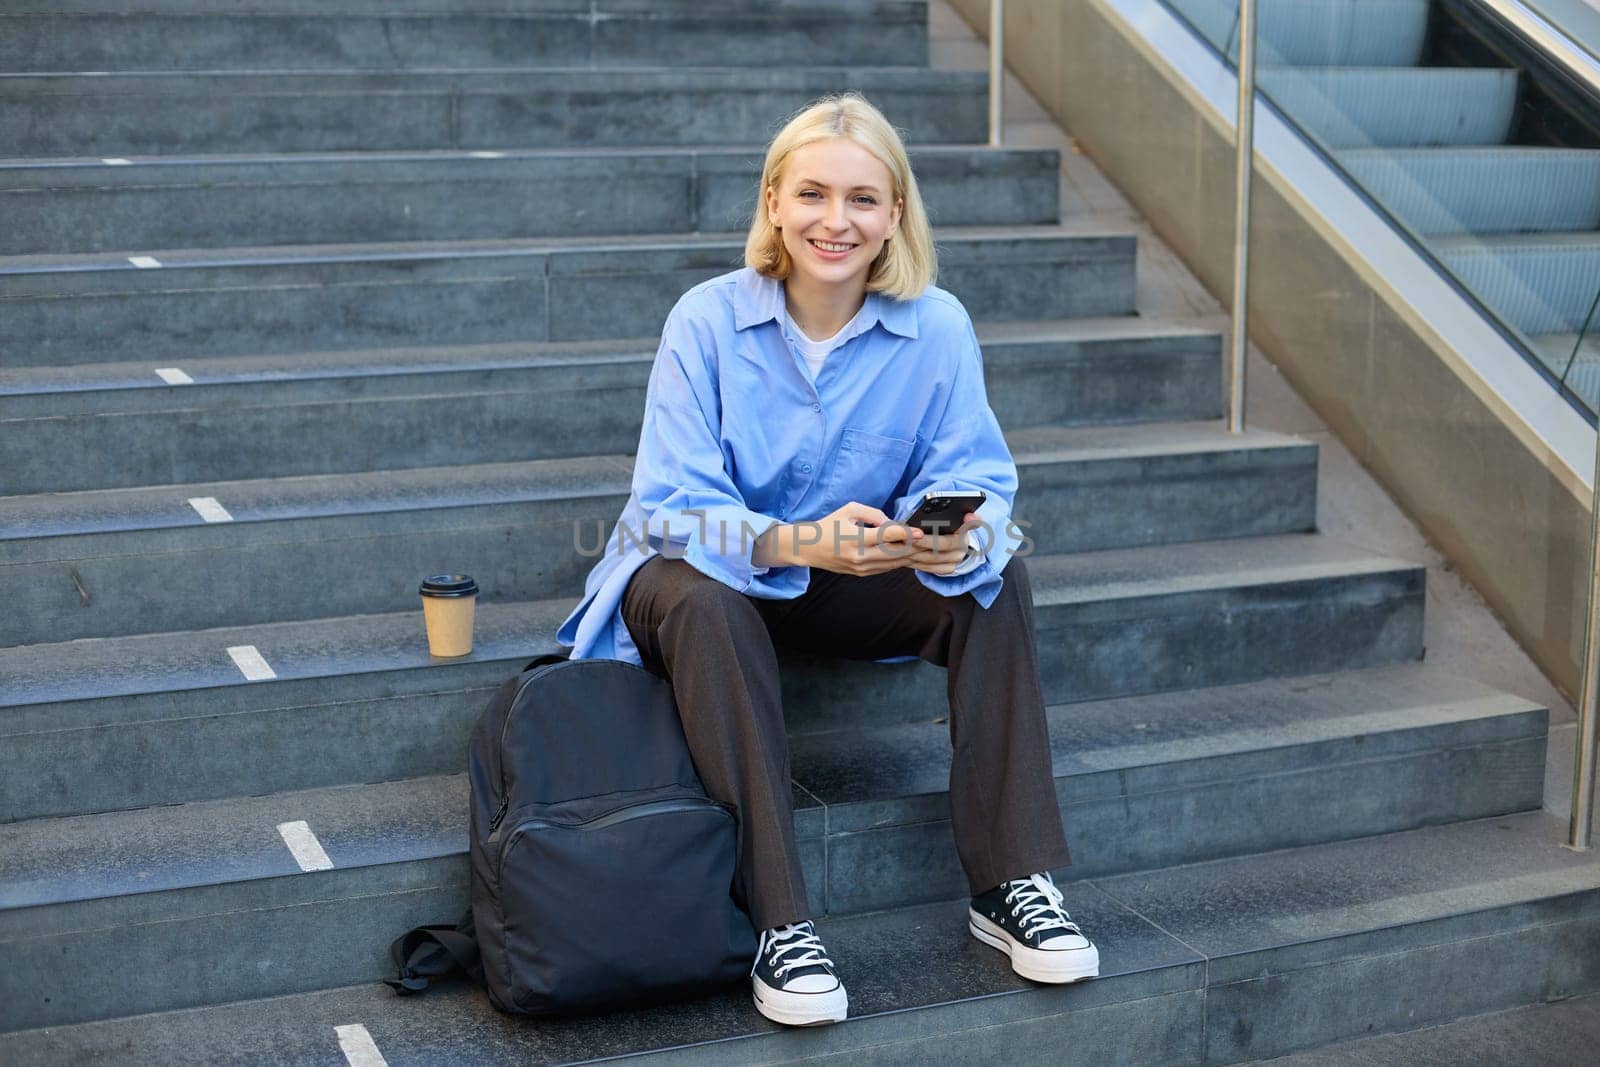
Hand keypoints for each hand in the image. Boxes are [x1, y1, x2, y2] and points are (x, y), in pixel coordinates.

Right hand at [753, 503, 980, 577]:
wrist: (806, 550)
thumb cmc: (827, 525)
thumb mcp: (847, 510)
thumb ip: (872, 513)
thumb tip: (893, 521)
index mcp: (856, 540)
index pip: (885, 536)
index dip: (905, 534)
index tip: (923, 531)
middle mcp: (863, 558)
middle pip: (900, 553)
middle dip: (928, 547)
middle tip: (952, 541)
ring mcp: (867, 569)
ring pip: (902, 563)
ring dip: (929, 560)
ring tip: (954, 555)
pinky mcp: (869, 573)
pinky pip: (896, 567)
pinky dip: (917, 565)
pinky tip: (936, 564)